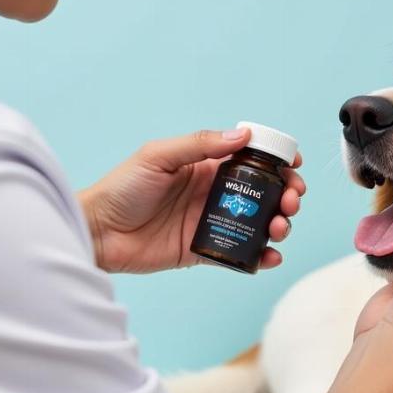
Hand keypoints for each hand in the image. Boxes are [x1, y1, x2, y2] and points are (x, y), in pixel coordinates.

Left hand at [78, 127, 304, 272]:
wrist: (98, 232)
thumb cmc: (121, 188)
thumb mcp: (157, 157)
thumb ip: (199, 144)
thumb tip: (242, 135)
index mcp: (205, 166)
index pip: (251, 160)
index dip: (277, 162)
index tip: (294, 166)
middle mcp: (213, 193)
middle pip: (264, 193)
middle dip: (286, 195)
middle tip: (290, 202)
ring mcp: (211, 222)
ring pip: (258, 224)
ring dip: (279, 225)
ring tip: (279, 229)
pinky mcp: (204, 251)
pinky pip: (240, 254)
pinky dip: (261, 257)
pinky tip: (269, 256)